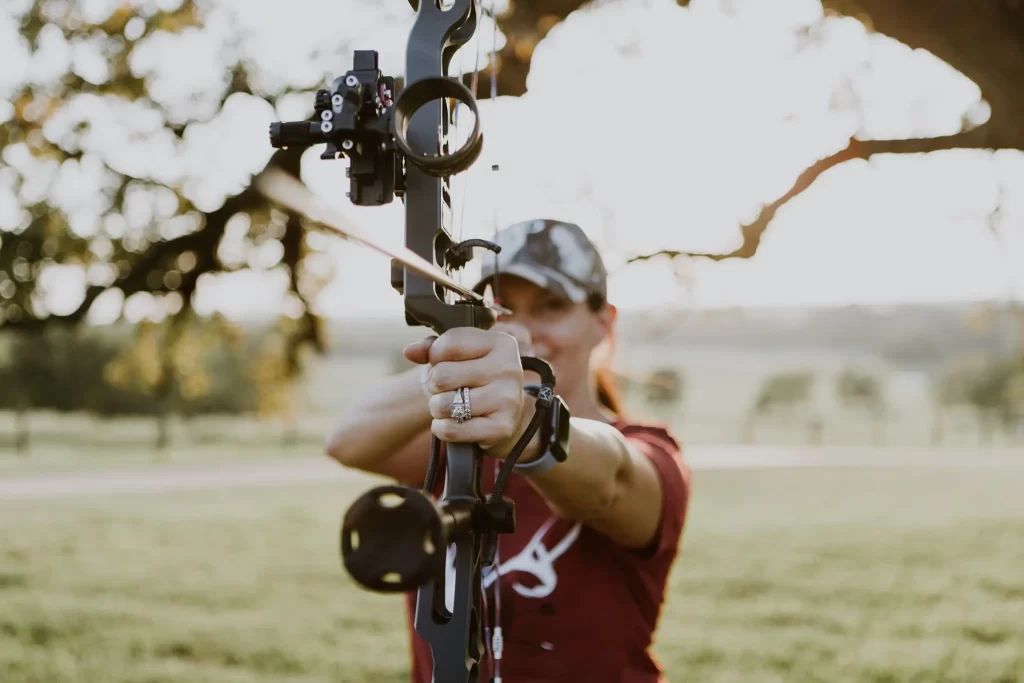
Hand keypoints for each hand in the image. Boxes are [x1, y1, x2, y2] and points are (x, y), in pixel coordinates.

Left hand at [403, 328, 527, 458]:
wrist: (506, 416)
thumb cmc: (477, 380)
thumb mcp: (460, 357)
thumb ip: (433, 348)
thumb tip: (410, 351)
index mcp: (501, 343)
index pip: (449, 343)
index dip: (435, 356)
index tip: (444, 363)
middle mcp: (509, 368)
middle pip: (442, 375)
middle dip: (435, 386)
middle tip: (446, 390)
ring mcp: (507, 399)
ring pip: (444, 404)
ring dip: (438, 409)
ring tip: (450, 407)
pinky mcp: (502, 427)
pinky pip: (452, 429)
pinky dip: (442, 429)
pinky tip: (453, 423)